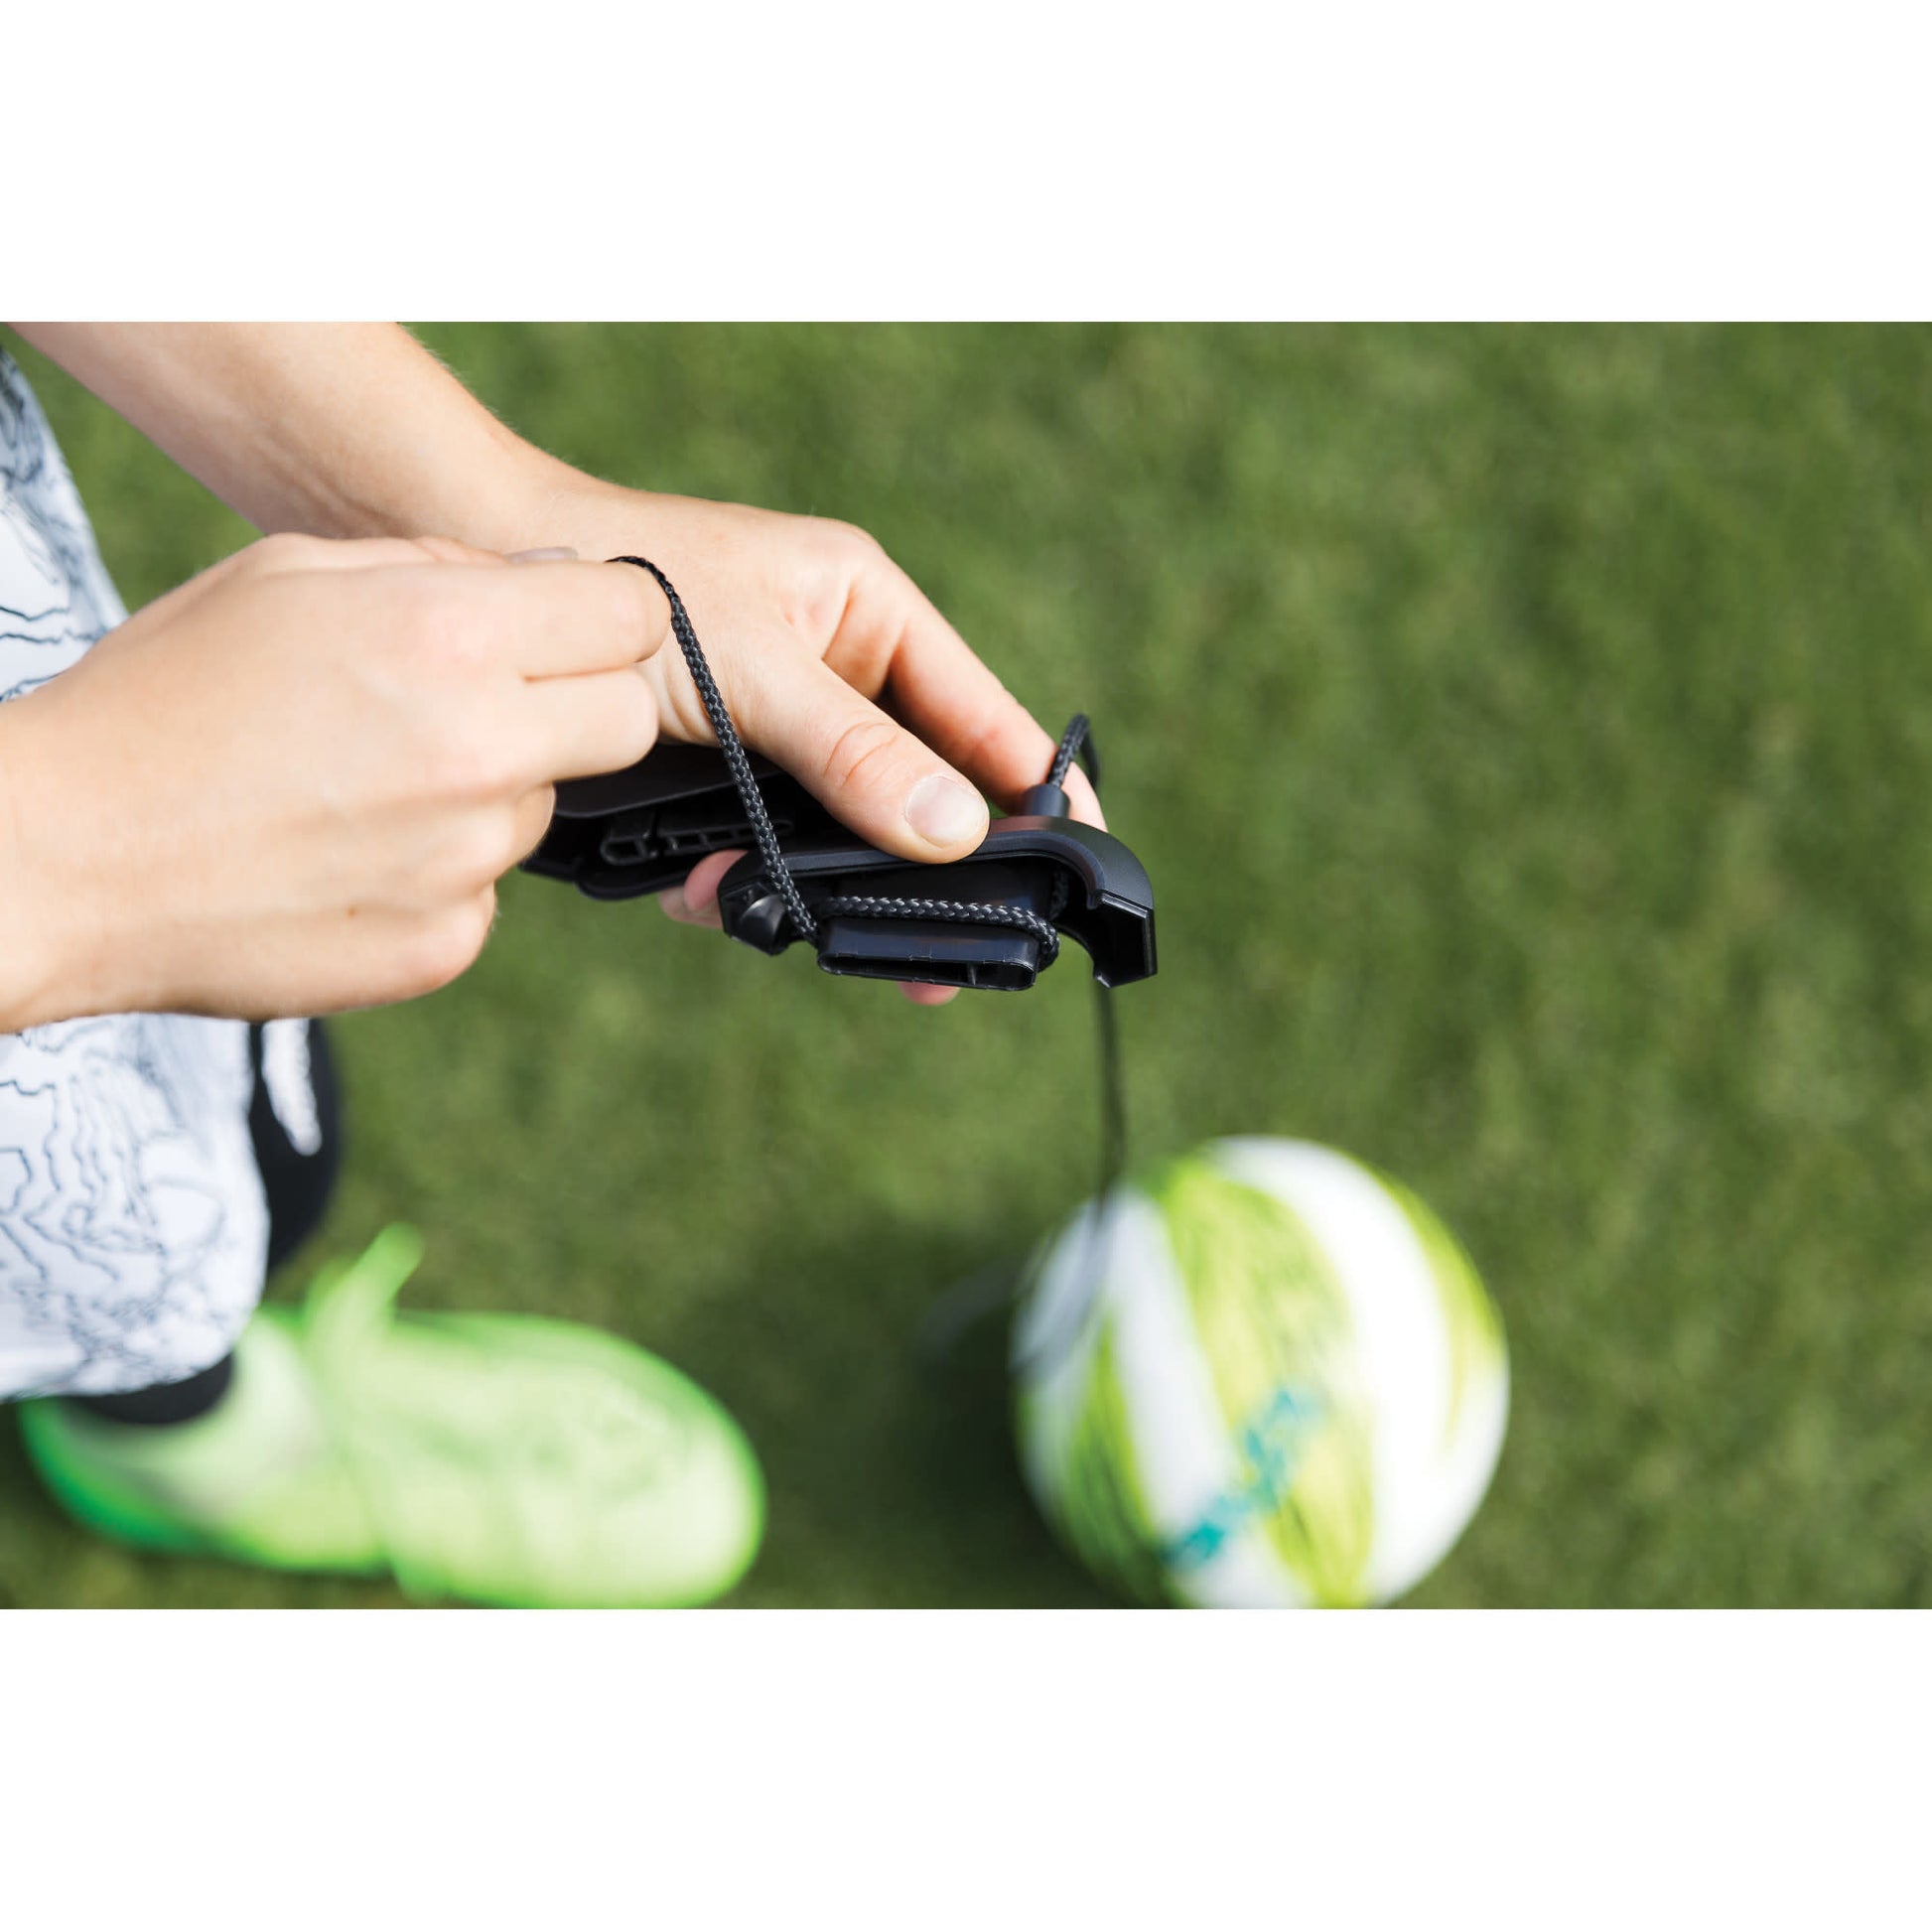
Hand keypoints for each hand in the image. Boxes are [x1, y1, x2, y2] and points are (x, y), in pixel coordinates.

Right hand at [0, 535, 667, 1027]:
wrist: (63, 856)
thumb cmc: (166, 697)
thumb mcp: (290, 575)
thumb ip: (440, 570)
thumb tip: (545, 583)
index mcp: (450, 637)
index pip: (633, 615)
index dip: (605, 616)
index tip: (572, 628)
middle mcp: (481, 751)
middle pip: (626, 721)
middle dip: (577, 701)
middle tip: (487, 701)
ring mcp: (468, 861)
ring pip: (543, 807)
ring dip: (490, 789)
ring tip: (367, 783)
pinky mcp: (446, 942)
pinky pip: (486, 890)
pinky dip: (439, 872)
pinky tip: (348, 854)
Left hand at [527, 483, 1104, 1003]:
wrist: (490, 580)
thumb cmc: (630, 584)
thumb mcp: (754, 672)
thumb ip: (854, 753)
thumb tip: (959, 832)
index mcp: (871, 614)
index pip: (986, 717)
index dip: (1036, 793)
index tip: (1077, 864)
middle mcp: (840, 672)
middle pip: (921, 792)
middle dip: (914, 871)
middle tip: (934, 957)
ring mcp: (783, 731)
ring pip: (842, 835)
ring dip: (813, 886)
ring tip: (773, 917)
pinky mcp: (724, 777)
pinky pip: (766, 848)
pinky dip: (740, 882)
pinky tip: (702, 894)